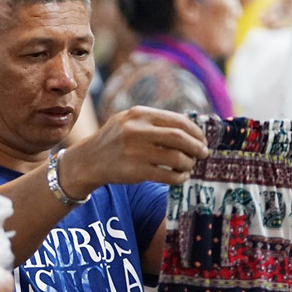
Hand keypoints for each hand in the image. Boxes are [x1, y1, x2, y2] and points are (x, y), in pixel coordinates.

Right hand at [62, 106, 209, 195]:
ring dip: (189, 163)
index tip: (202, 139)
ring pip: (176, 157)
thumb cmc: (114, 141)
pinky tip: (180, 176)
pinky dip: (179, 177)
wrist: (87, 161)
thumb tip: (190, 129)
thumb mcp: (129, 122)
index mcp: (139, 114)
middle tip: (203, 153)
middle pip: (180, 137)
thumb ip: (154, 122)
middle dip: (197, 147)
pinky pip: (167, 175)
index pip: (177, 121)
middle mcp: (137, 131)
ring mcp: (136, 151)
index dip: (195, 131)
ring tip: (189, 166)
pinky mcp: (135, 171)